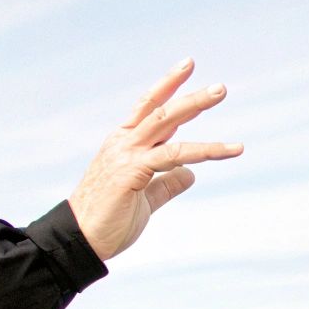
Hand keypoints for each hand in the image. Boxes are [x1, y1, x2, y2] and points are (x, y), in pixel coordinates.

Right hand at [69, 58, 243, 260]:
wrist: (80, 241)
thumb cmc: (108, 221)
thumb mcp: (145, 199)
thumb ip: (166, 184)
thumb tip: (191, 173)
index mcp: (123, 144)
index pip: (148, 107)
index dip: (168, 86)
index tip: (187, 67)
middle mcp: (123, 142)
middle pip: (160, 109)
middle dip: (189, 94)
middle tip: (220, 87)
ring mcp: (126, 154)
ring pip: (166, 122)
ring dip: (195, 105)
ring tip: (220, 93)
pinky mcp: (132, 171)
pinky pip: (174, 154)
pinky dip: (204, 150)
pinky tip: (228, 150)